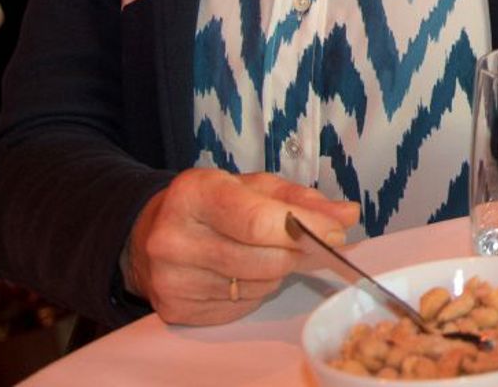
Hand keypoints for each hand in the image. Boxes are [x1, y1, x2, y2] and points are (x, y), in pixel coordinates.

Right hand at [123, 169, 359, 325]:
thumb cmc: (212, 204)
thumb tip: (346, 215)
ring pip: (257, 286)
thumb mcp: (253, 187)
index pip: (259, 221)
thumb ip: (301, 200)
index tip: (335, 232)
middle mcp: (174, 238)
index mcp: (194, 193)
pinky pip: (239, 307)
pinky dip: (254, 291)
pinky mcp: (176, 310)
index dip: (306, 228)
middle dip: (297, 253)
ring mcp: (171, 279)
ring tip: (265, 252)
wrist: (151, 234)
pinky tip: (242, 273)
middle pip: (263, 260)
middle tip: (311, 244)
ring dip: (276, 272)